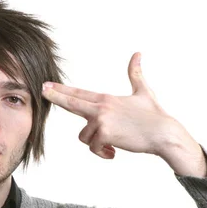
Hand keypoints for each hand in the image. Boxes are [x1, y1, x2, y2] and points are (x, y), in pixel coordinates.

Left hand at [42, 52, 206, 176]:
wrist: (163, 133)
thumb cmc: (154, 115)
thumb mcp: (143, 91)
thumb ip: (136, 74)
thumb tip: (138, 54)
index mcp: (106, 99)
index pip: (79, 93)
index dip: (61, 89)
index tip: (47, 85)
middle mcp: (101, 108)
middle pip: (72, 103)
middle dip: (56, 97)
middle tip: (43, 91)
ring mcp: (102, 120)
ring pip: (84, 136)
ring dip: (96, 143)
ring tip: (110, 145)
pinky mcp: (106, 134)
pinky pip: (94, 147)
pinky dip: (103, 152)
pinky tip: (113, 153)